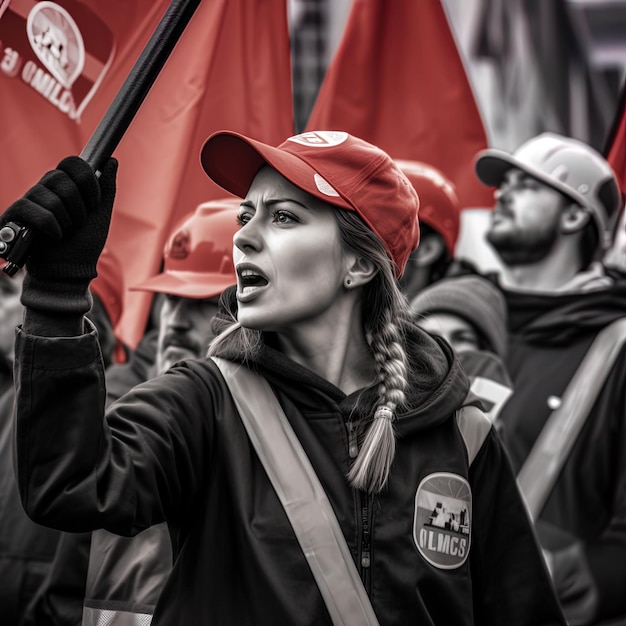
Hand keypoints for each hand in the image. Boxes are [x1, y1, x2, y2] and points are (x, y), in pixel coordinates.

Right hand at [0, 156, 117, 314]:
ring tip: (65, 232)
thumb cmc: (83, 245)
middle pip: (62, 178)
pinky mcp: (14, 216)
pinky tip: (53, 237)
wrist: (69, 272)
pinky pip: (34, 211)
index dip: (88, 182)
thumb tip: (112, 161)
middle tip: (78, 222)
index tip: (94, 202)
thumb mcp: (100, 216)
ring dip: (66, 221)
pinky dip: (51, 228)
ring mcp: (29, 201)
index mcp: (64, 186)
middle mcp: (44, 189)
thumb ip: (106, 188)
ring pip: (50, 197)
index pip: (72, 163)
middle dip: (79, 206)